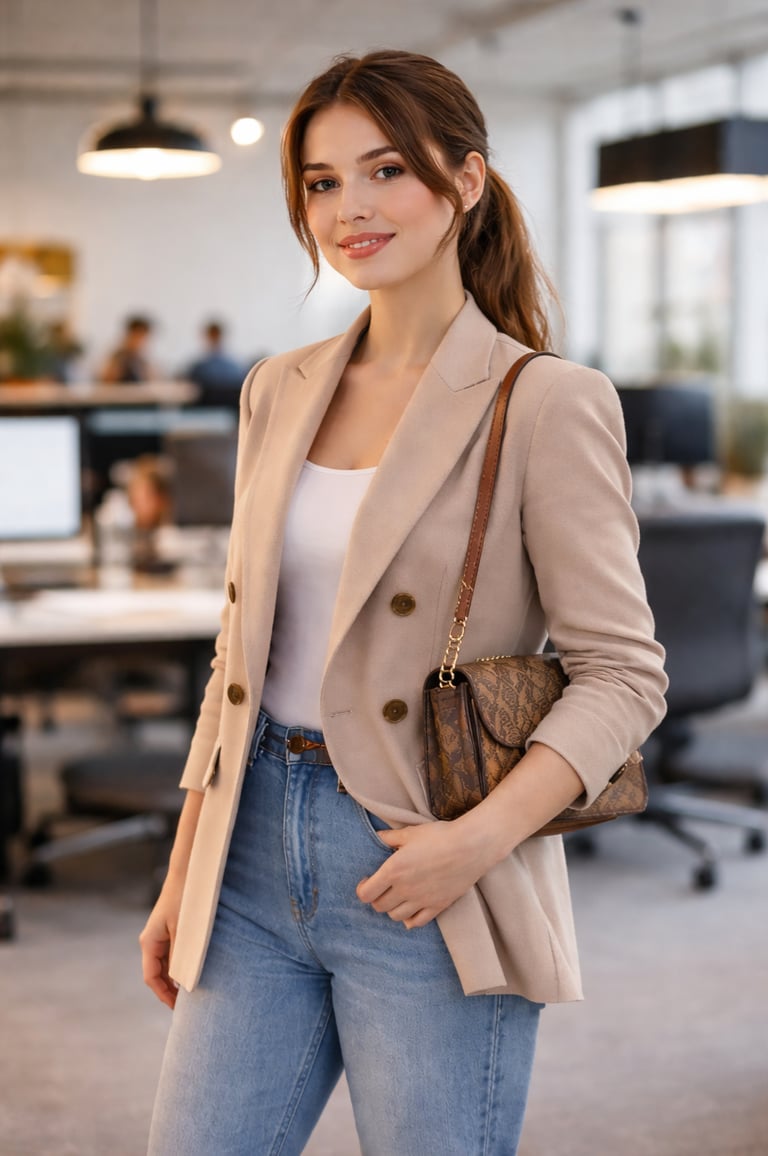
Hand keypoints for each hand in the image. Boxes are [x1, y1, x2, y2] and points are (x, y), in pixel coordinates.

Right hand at [139, 877, 183, 1009]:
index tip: (177, 1009)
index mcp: (149, 942)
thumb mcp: (184, 931)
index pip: (152, 978)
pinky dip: (178, 967)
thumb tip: (181, 981)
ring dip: (174, 980)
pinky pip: (170, 956)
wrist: (187, 874)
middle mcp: (151, 941)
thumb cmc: (185, 900)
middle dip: (169, 991)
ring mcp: (159, 936)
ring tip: (190, 995)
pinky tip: (189, 975)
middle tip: (186, 1008)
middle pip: (157, 974)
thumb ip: (181, 956)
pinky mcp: (168, 931)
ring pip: (164, 966)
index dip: (164, 995)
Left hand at [355, 817, 501, 929]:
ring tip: (397, 898)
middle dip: (377, 898)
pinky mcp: (437, 907)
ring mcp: (421, 901)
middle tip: (382, 889)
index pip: (366, 893)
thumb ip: (391, 837)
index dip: (362, 889)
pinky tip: (411, 910)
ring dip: (392, 908)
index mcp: (393, 870)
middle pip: (379, 906)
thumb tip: (378, 836)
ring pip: (396, 916)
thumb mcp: (411, 833)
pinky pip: (417, 922)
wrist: (471, 847)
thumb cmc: (440, 836)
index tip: (366, 881)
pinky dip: (410, 919)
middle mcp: (404, 889)